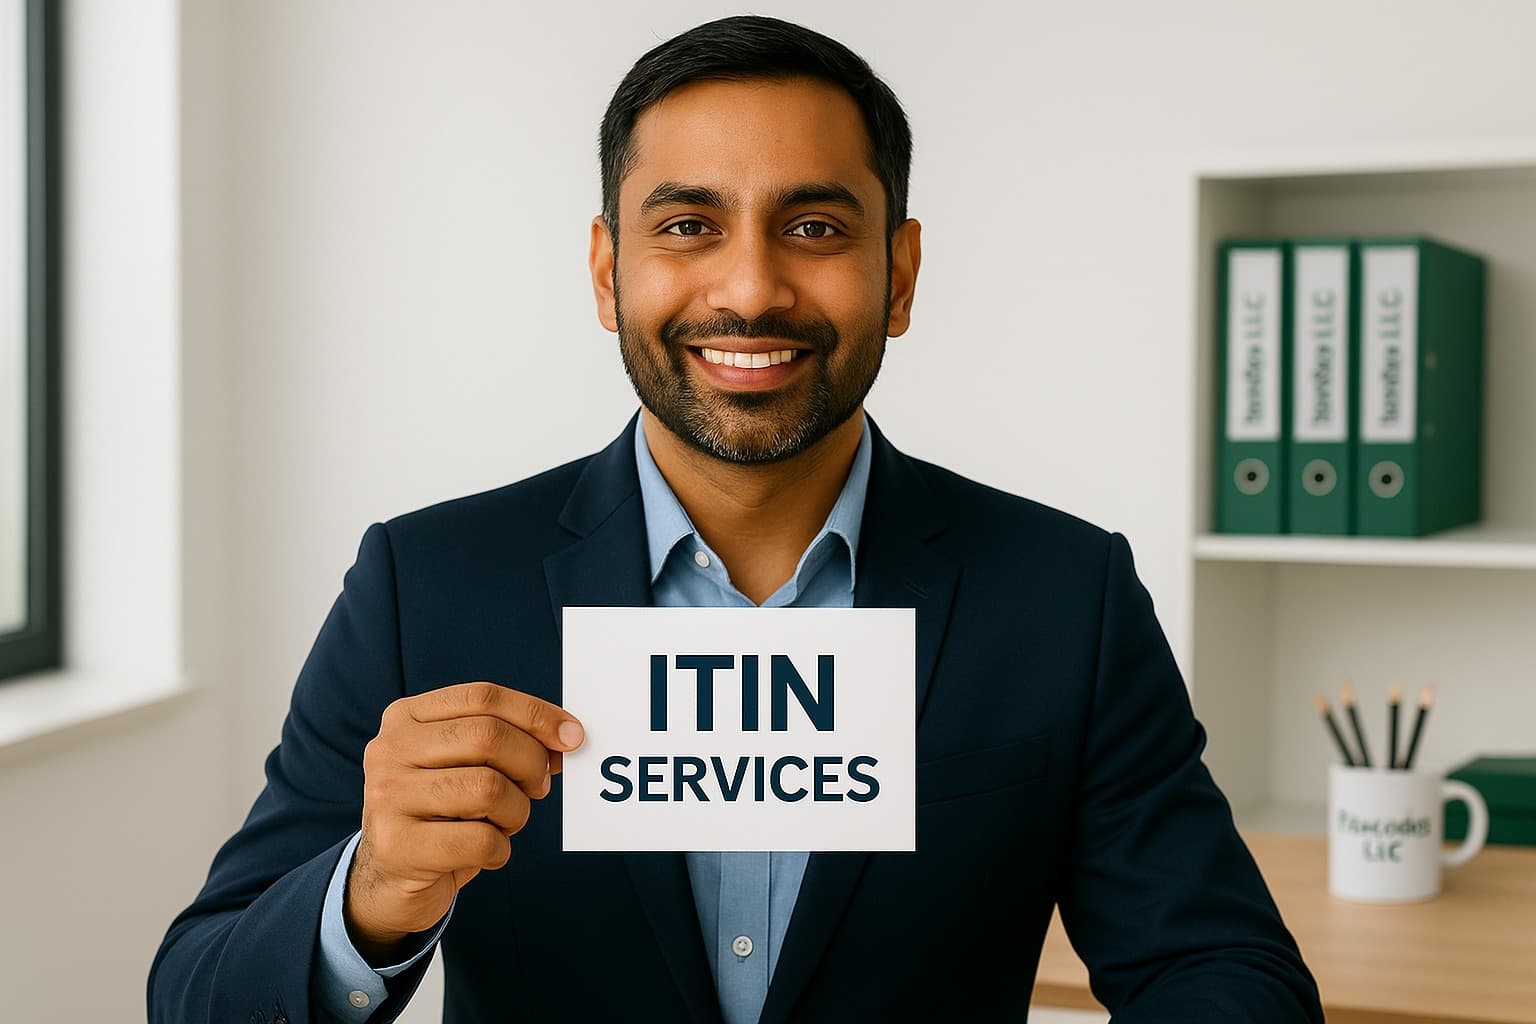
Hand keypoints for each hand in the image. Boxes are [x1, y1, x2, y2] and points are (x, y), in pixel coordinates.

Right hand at [344, 681, 584, 961]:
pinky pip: (480, 841)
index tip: (573, 737)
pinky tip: (485, 852)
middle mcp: (389, 750)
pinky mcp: (397, 846)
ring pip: (488, 789)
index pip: (483, 697)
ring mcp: (386, 797)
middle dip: (531, 764)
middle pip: (488, 737)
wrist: (391, 878)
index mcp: (407, 718)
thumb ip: (507, 743)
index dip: (536, 714)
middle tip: (539, 788)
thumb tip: (566, 738)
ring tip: (505, 823)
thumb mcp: (466, 766)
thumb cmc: (443, 813)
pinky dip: (500, 850)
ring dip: (516, 812)